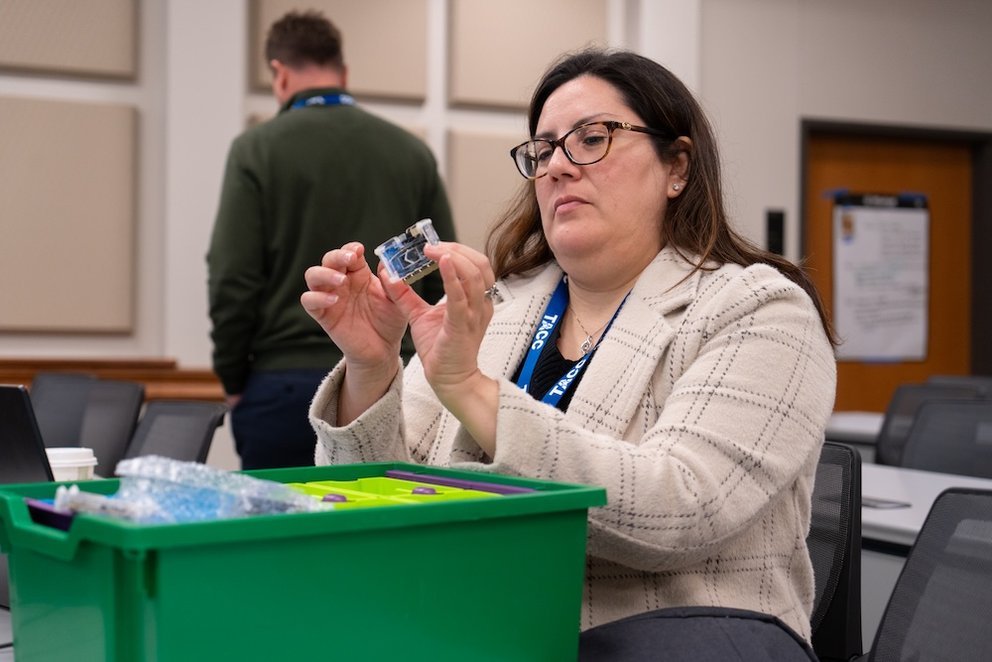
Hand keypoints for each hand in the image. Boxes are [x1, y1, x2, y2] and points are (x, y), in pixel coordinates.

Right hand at [301, 242, 410, 369]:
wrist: (383, 349)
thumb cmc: (390, 322)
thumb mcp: (398, 301)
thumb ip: (394, 284)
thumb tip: (387, 264)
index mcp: (360, 274)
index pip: (349, 253)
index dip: (351, 248)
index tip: (359, 250)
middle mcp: (343, 283)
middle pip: (329, 259)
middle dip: (336, 255)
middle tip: (349, 259)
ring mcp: (330, 297)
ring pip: (313, 276)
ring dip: (324, 273)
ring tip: (341, 280)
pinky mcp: (323, 315)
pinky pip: (309, 301)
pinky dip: (317, 297)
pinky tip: (334, 300)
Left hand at [392, 242, 497, 406]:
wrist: (450, 379)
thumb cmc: (441, 349)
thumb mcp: (420, 316)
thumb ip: (406, 295)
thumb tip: (389, 275)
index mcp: (475, 300)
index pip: (474, 265)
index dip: (457, 250)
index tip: (433, 245)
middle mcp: (480, 304)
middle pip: (480, 264)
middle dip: (457, 248)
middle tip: (432, 245)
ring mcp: (474, 314)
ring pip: (474, 275)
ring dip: (454, 257)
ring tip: (433, 250)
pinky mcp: (462, 326)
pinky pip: (460, 297)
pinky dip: (452, 277)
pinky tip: (442, 262)